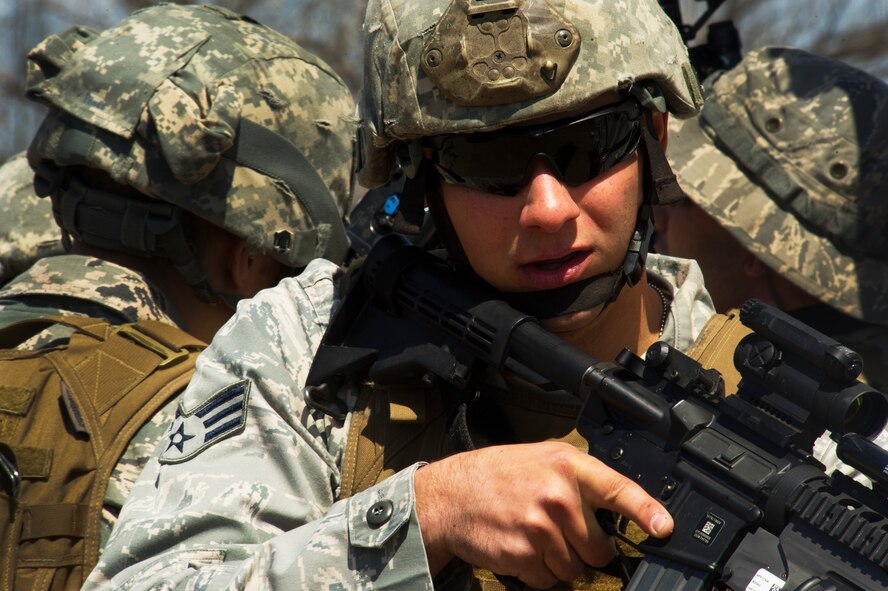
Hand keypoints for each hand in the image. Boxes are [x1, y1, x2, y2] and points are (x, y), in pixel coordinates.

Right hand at [414, 441, 671, 588]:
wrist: (451, 495)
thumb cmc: (498, 475)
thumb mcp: (542, 460)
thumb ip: (580, 480)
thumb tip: (618, 510)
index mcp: (567, 465)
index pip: (618, 489)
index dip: (646, 511)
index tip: (664, 528)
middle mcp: (558, 495)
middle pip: (599, 548)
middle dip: (586, 549)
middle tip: (561, 531)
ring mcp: (540, 527)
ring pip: (574, 569)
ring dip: (558, 561)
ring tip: (533, 535)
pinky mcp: (524, 554)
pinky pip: (549, 580)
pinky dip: (538, 572)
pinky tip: (521, 548)